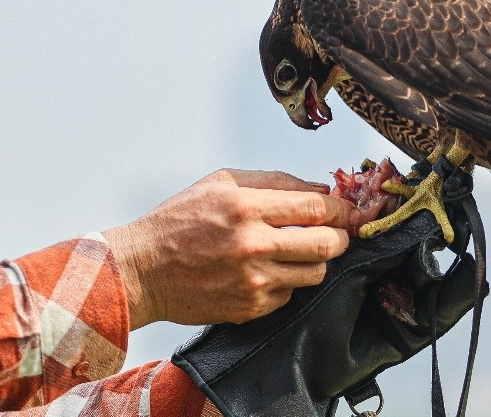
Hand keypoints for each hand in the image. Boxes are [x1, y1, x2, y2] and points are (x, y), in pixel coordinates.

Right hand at [104, 169, 357, 328]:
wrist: (142, 270)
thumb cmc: (177, 223)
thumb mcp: (219, 183)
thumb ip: (273, 182)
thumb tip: (319, 190)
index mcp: (245, 206)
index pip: (316, 208)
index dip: (341, 209)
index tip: (348, 210)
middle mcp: (252, 244)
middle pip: (326, 243)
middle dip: (340, 237)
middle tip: (336, 234)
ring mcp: (253, 280)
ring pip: (315, 273)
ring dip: (314, 261)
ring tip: (296, 252)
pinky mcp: (250, 307)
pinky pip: (290, 294)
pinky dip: (286, 282)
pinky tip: (266, 271)